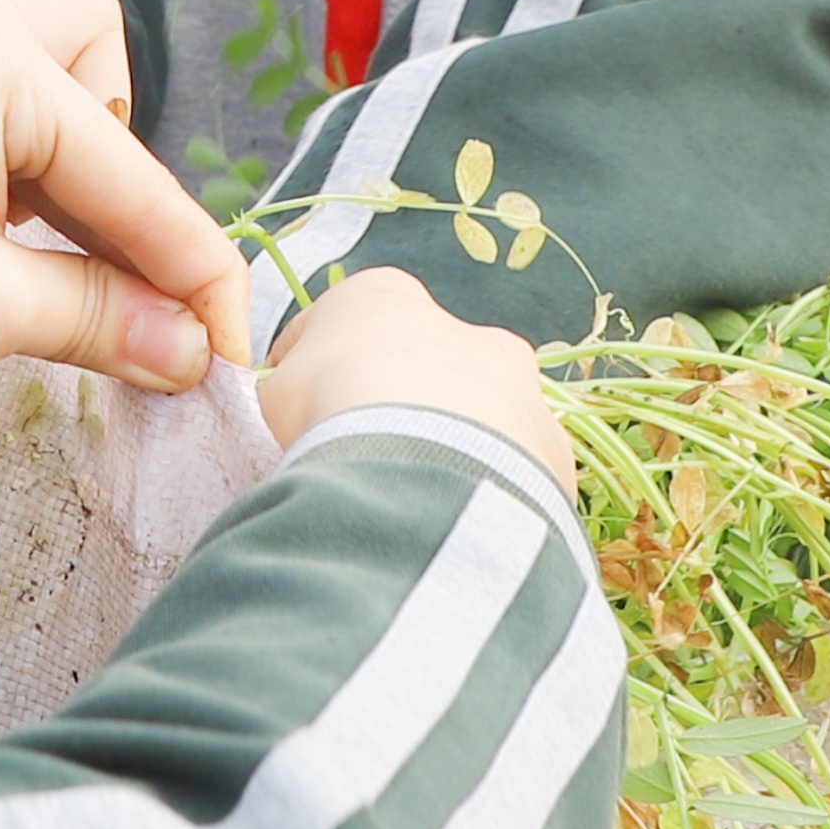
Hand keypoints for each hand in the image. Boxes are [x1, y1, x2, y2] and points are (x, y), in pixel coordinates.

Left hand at [0, 0, 253, 524]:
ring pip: (31, 61)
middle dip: (116, 173)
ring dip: (57, 150)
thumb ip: (102, 315)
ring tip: (34, 253)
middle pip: (95, 64)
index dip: (191, 275)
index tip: (227, 351)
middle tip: (101, 280)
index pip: (132, 173)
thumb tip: (191, 350)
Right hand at [260, 268, 569, 491]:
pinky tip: (459, 530)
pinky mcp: (553, 453)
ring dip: (455, 455)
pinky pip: (518, 477)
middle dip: (404, 409)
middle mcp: (467, 330)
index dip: (316, 370)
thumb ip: (290, 396)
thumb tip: (294, 419)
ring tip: (416, 507)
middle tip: (370, 463)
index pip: (345, 324)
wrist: (416, 463)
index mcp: (387, 298)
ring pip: (484, 422)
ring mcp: (521, 390)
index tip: (300, 414)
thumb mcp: (276, 394)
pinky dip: (492, 497)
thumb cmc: (330, 410)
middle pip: (428, 369)